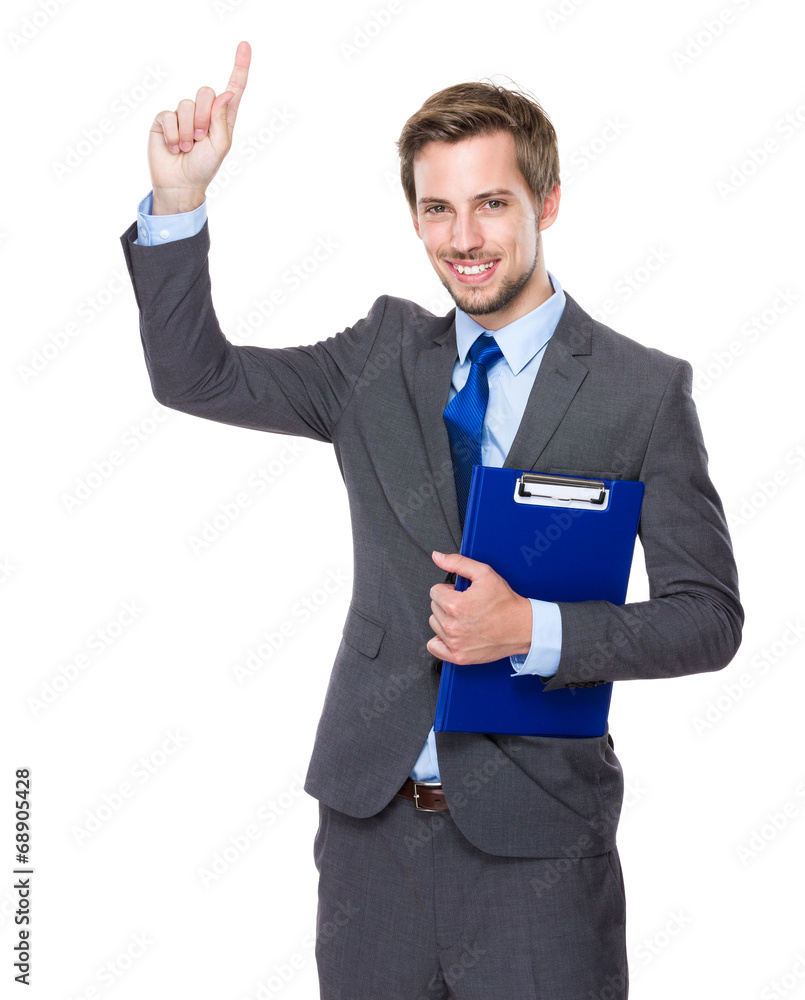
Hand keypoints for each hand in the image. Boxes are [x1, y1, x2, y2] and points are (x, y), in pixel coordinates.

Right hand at [147, 40, 251, 213]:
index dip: (239, 67)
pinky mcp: (165, 119)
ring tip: (188, 147)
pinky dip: (175, 134)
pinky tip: (174, 147)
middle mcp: (203, 112)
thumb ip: (223, 119)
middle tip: (201, 140)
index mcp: (222, 118)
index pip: (233, 88)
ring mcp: (183, 114)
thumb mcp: (220, 146)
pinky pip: (170, 115)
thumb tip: (226, 93)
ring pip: (187, 104)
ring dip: (189, 131)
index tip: (244, 45)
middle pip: (206, 92)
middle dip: (204, 118)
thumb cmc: (204, 168)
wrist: (180, 184)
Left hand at [426, 551, 531, 663]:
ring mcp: (454, 643)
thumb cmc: (506, 603)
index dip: (450, 590)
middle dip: (447, 603)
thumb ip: (458, 563)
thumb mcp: (484, 574)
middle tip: (467, 606)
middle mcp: (452, 626)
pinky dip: (440, 640)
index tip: (462, 594)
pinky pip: (434, 646)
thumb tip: (438, 557)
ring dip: (445, 620)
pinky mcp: (458, 656)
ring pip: (434, 624)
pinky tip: (455, 633)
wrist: (522, 627)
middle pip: (434, 607)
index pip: (434, 591)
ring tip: (465, 618)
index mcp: (455, 605)